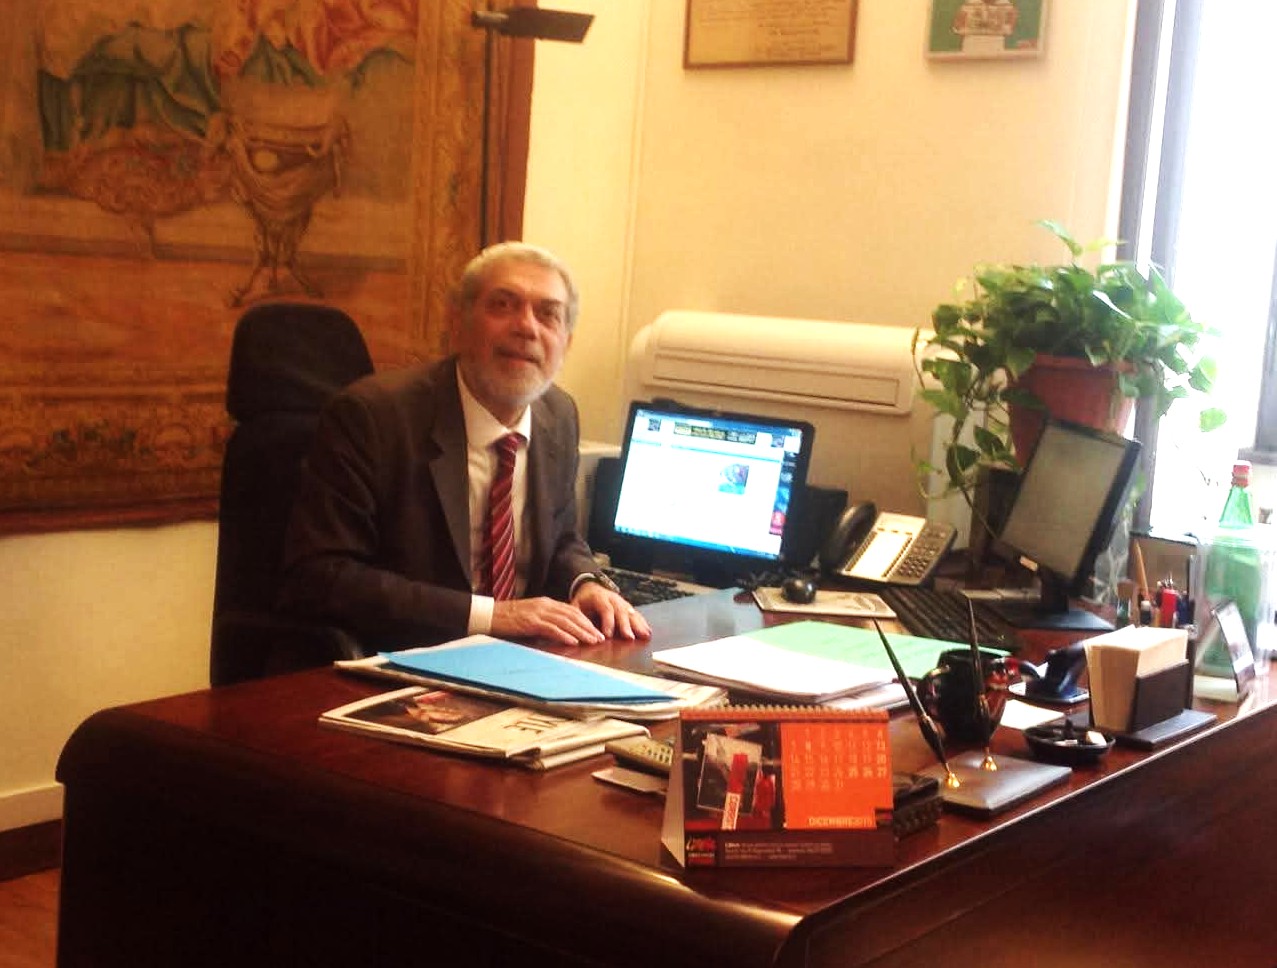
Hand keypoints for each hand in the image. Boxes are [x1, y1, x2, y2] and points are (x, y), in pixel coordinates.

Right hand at [491, 597, 606, 645]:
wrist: (489, 614)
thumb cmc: (509, 618)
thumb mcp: (531, 616)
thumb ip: (546, 620)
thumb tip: (562, 631)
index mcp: (546, 603)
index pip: (571, 611)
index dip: (585, 621)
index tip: (596, 631)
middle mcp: (545, 605)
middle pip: (572, 615)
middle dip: (588, 627)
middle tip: (600, 638)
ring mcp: (538, 613)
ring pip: (565, 622)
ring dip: (581, 632)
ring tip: (592, 641)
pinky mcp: (530, 622)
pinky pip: (551, 628)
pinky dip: (564, 635)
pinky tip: (573, 642)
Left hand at [570, 583, 650, 640]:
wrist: (591, 588)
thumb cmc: (583, 601)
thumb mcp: (576, 606)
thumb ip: (578, 618)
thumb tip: (579, 633)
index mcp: (599, 597)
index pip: (606, 609)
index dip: (608, 622)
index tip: (607, 636)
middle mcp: (613, 599)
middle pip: (621, 611)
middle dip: (626, 625)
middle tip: (629, 637)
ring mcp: (622, 602)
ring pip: (631, 613)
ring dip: (638, 625)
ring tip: (644, 635)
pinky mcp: (628, 608)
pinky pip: (636, 615)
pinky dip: (642, 624)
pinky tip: (647, 632)